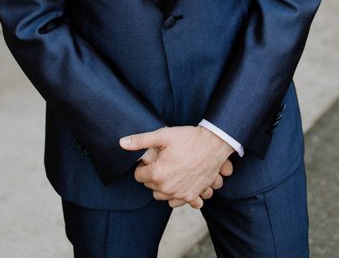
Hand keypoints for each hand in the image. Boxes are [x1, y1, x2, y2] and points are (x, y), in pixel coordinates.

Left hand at [120, 127, 236, 208]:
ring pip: (162, 196)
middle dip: (153, 177)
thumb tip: (121, 143)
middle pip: (150, 187)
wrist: (216, 143)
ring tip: (171, 173)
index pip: (139, 177)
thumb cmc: (190, 138)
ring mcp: (181, 193)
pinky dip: (177, 196)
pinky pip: (177, 203)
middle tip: (163, 163)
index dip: (144, 167)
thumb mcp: (164, 135)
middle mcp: (168, 187)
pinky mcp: (193, 195)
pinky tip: (179, 185)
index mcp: (158, 174)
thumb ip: (141, 141)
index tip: (152, 160)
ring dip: (163, 187)